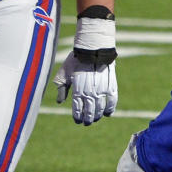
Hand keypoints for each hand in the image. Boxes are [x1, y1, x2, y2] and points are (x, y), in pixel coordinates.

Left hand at [53, 9, 117, 124]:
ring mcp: (101, 90)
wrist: (93, 49)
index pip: (78, 109)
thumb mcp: (64, 73)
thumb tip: (59, 102)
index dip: (78, 117)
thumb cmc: (76, 60)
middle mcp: (89, 92)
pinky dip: (110, 109)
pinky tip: (107, 113)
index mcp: (77, 90)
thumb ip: (61, 88)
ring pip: (100, 109)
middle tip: (87, 123)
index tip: (78, 121)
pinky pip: (112, 101)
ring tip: (95, 118)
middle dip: (88, 119)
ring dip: (98, 116)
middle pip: (89, 112)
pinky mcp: (111, 85)